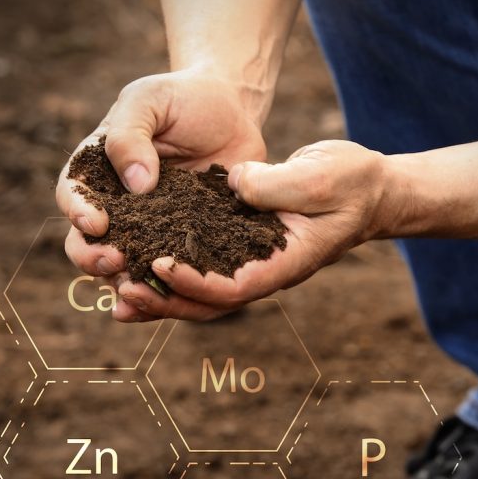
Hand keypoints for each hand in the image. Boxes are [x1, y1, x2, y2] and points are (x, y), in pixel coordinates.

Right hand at [54, 68, 268, 321]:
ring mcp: (145, 232)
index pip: (72, 195)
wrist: (232, 113)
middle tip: (115, 259)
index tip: (96, 222)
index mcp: (95, 171)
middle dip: (93, 257)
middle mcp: (113, 208)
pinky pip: (164, 275)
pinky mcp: (178, 247)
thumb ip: (130, 135)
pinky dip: (163, 291)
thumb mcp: (149, 100)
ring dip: (124, 282)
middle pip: (84, 243)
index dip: (77, 212)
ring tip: (139, 287)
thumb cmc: (182, 100)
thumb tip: (136, 185)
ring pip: (120, 268)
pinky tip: (171, 299)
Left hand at [115, 140, 389, 319]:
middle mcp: (259, 271)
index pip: (231, 287)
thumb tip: (234, 185)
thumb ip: (277, 184)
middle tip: (121, 291)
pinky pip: (194, 265)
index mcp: (282, 264)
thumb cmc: (351, 182)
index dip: (193, 281)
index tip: (159, 264)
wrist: (365, 187)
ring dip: (155, 292)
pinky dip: (163, 269)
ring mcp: (245, 262)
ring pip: (194, 292)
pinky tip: (130, 262)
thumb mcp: (321, 176)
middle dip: (162, 300)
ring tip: (112, 287)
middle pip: (204, 303)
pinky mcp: (233, 244)